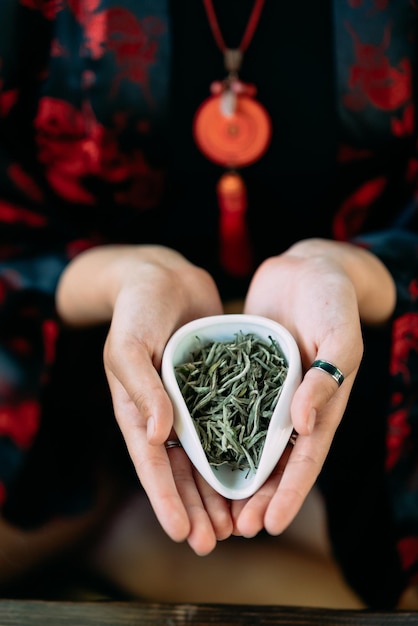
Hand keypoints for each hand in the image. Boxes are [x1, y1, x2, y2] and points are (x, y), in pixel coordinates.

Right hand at [57, 245, 232, 553]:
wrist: (164, 277)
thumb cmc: (139, 309)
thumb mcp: (131, 343)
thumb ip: (141, 387)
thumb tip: (158, 434)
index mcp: (137, 409)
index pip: (152, 463)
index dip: (165, 500)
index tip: (183, 534)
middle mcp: (164, 413)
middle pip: (180, 471)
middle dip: (195, 508)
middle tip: (214, 544)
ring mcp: (189, 404)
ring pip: (205, 457)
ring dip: (217, 491)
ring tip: (236, 524)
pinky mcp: (213, 389)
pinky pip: (228, 427)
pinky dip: (238, 453)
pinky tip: (256, 474)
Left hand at [230, 238, 395, 536]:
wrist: (307, 268)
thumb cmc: (331, 299)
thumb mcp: (338, 333)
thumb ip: (328, 376)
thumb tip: (304, 423)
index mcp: (322, 403)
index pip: (306, 458)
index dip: (290, 493)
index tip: (268, 525)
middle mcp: (294, 404)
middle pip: (275, 460)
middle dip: (257, 496)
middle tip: (234, 529)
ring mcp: (268, 390)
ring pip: (249, 441)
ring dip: (235, 473)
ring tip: (214, 504)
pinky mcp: (246, 372)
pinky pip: (229, 406)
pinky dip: (218, 431)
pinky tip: (195, 449)